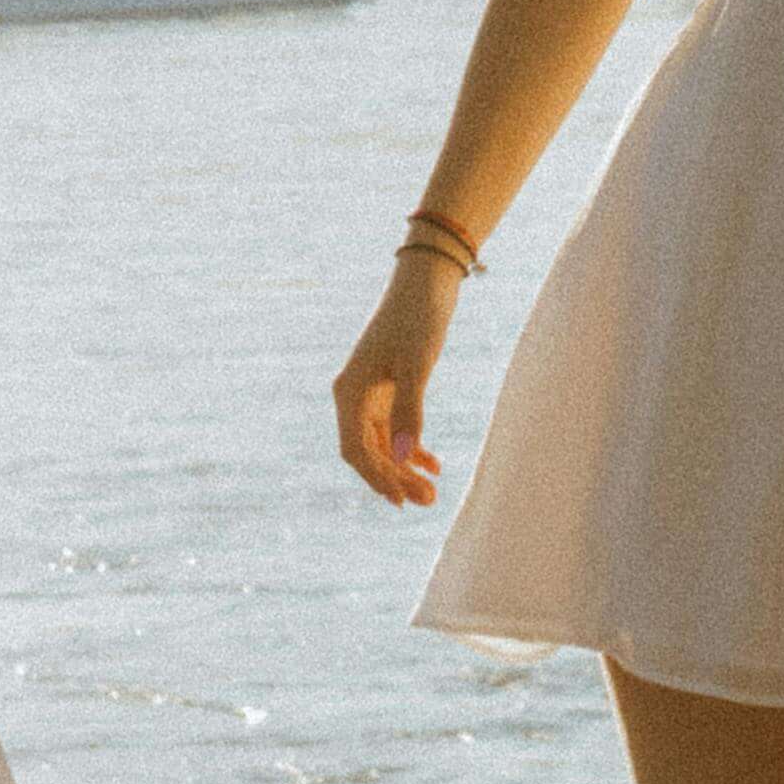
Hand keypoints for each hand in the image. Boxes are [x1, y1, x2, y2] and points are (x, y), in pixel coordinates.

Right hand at [335, 259, 461, 503]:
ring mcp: (370, 394)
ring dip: (404, 468)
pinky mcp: (388, 389)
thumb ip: (410, 412)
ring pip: (382, 444)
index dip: (377, 478)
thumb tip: (404, 458)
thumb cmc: (419, 318)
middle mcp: (353, 396)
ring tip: (432, 492)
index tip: (402, 501)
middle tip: (428, 501)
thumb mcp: (417, 366)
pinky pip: (394, 429)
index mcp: (349, 392)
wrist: (427, 281)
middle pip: (368, 452)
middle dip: (395, 478)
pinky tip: (433, 464)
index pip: (356, 449)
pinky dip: (411, 447)